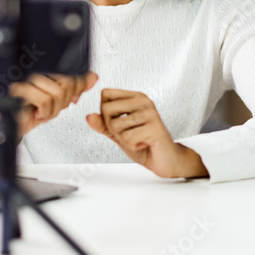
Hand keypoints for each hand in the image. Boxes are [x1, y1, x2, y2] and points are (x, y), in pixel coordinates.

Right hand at [0, 71, 98, 140]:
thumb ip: (75, 87)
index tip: (64, 100)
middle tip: (48, 107)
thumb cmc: (29, 109)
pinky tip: (35, 111)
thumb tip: (92, 76)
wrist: (9, 123)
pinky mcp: (20, 88)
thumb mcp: (57, 99)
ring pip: (57, 93)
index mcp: (46, 68)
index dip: (74, 91)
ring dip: (51, 110)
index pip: (72, 73)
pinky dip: (43, 112)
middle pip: (68, 83)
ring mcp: (27, 77)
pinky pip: (45, 100)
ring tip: (40, 110)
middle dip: (61, 103)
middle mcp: (37, 68)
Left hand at [86, 88, 207, 178]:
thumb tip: (89, 117)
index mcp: (135, 97)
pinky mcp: (154, 127)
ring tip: (139, 138)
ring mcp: (150, 112)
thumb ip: (103, 125)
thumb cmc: (144, 144)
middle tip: (130, 133)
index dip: (105, 113)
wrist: (166, 160)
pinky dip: (133, 146)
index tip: (121, 123)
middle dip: (113, 128)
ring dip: (124, 139)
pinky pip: (128, 138)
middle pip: (106, 109)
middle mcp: (143, 100)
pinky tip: (145, 143)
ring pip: (115, 125)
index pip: (105, 94)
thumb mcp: (118, 133)